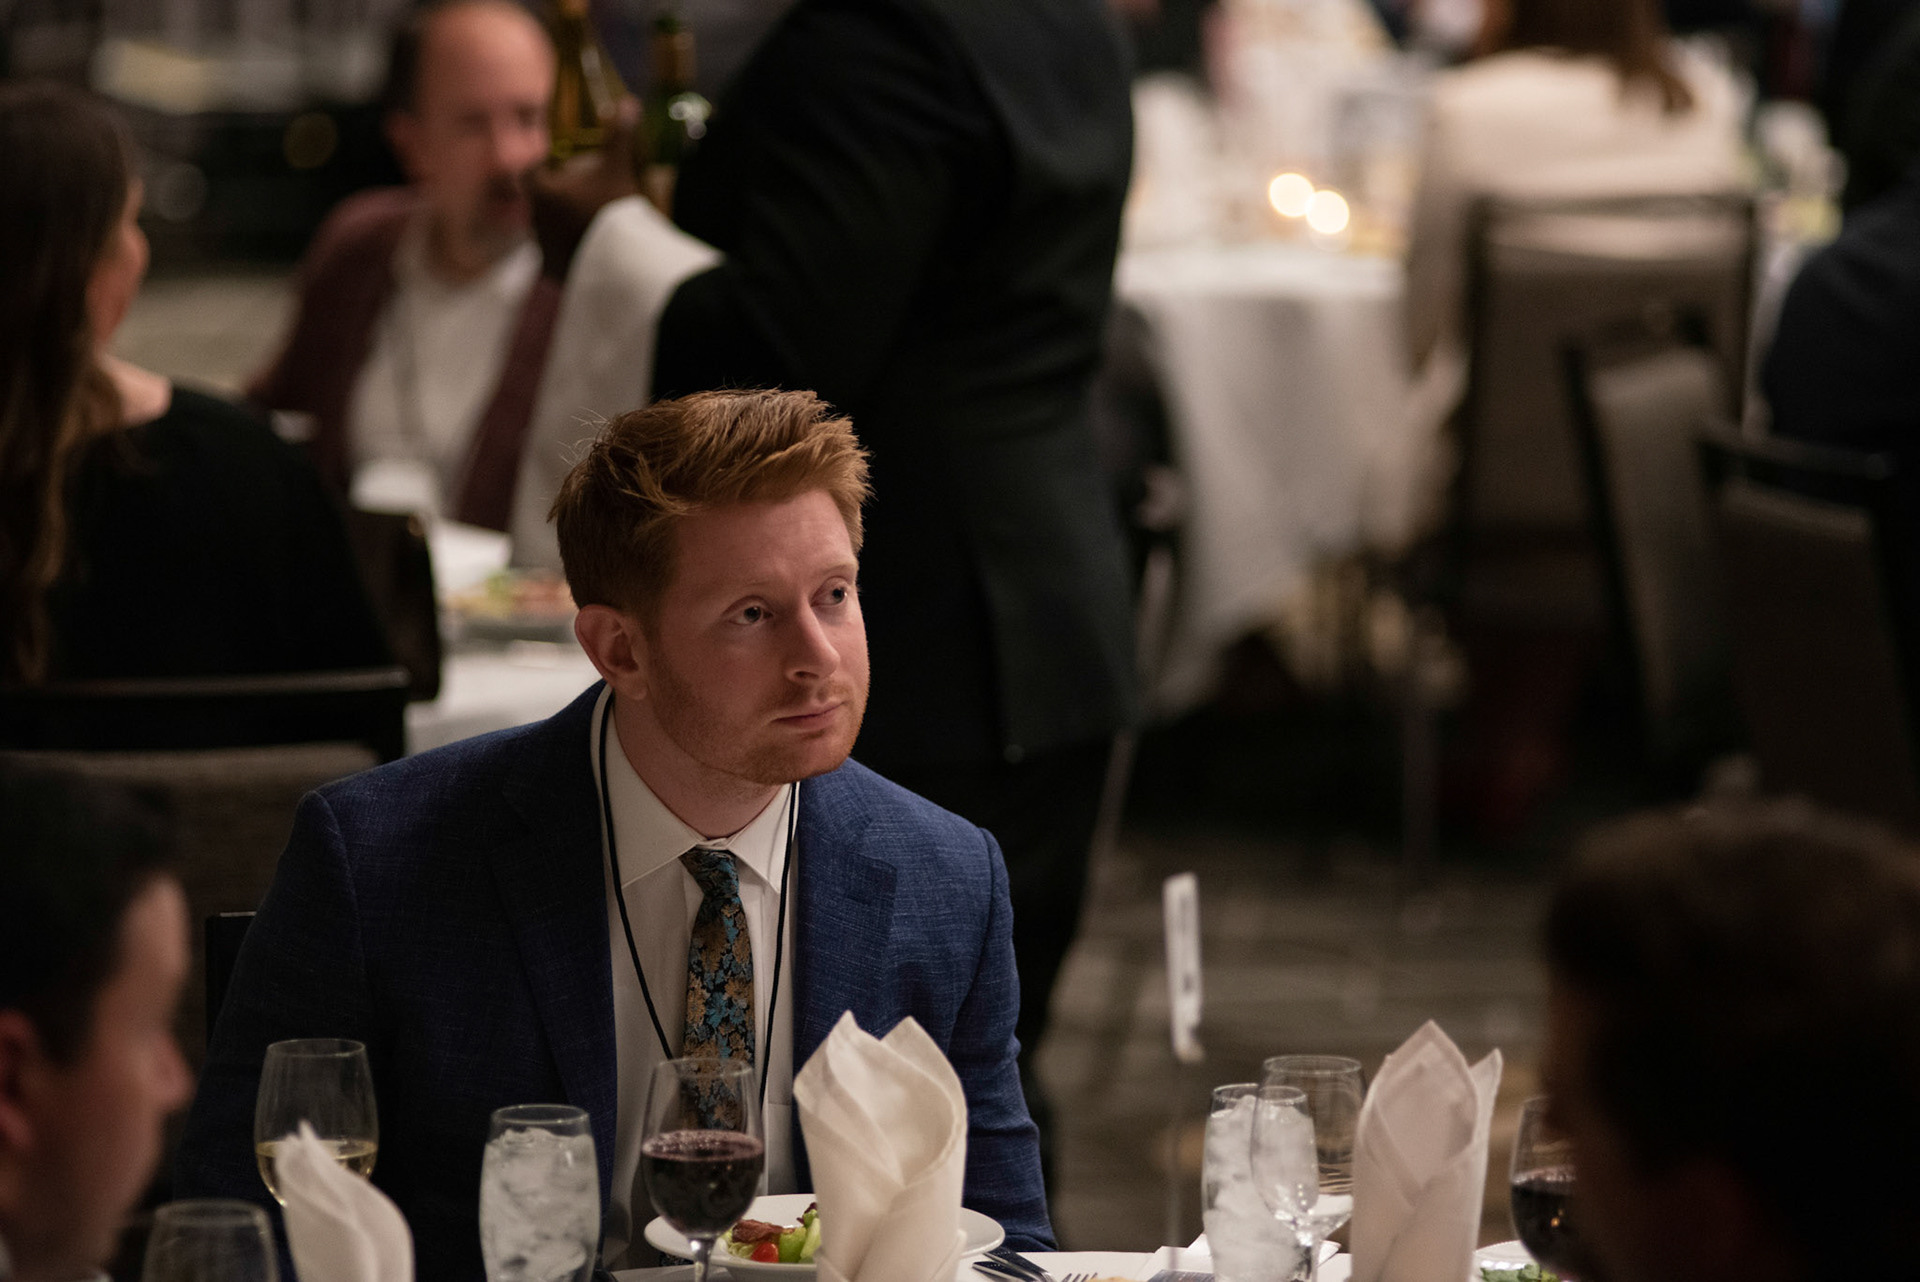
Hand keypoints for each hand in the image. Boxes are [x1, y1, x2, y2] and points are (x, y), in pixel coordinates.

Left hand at [528, 97, 641, 281]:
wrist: (622, 263)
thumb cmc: (613, 210)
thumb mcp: (618, 169)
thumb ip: (618, 137)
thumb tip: (629, 102)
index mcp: (542, 193)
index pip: (528, 174)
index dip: (539, 167)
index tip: (554, 166)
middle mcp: (535, 221)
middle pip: (537, 204)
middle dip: (553, 199)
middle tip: (577, 197)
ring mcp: (543, 250)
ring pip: (546, 232)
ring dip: (559, 227)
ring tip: (584, 227)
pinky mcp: (554, 274)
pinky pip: (555, 260)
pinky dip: (567, 254)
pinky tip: (586, 253)